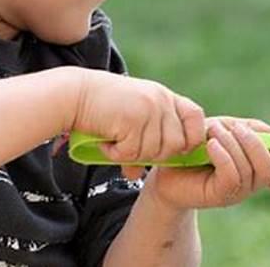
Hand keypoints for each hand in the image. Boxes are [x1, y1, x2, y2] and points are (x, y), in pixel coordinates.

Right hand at [71, 69, 205, 177]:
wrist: (74, 94)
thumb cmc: (100, 107)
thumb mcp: (129, 118)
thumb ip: (141, 141)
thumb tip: (135, 175)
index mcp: (164, 96)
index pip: (196, 118)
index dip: (191, 137)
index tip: (173, 148)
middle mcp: (160, 100)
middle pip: (176, 144)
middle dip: (155, 155)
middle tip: (130, 148)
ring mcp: (147, 109)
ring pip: (154, 152)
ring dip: (132, 155)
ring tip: (114, 142)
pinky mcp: (132, 120)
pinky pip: (132, 153)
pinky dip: (117, 154)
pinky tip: (106, 143)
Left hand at [141, 117, 269, 209]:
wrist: (167, 164)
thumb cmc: (198, 143)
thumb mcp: (228, 128)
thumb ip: (253, 129)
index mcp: (257, 167)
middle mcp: (251, 183)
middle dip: (253, 143)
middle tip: (232, 128)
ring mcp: (236, 192)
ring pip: (250, 169)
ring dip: (232, 143)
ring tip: (213, 132)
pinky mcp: (219, 196)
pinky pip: (232, 176)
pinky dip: (224, 155)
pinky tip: (210, 145)